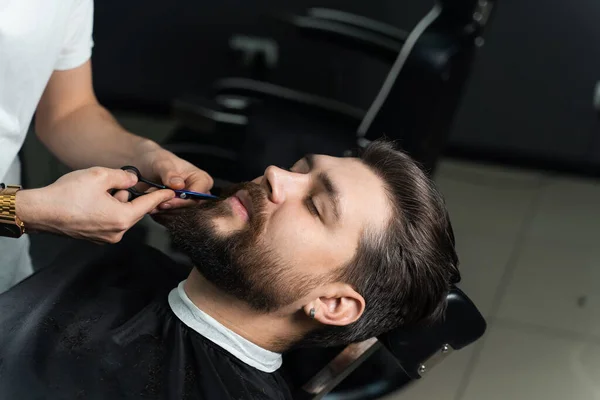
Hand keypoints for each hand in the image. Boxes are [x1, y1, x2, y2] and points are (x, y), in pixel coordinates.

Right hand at [16, 167, 174, 243]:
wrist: (39, 211)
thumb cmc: (66, 194)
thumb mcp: (100, 175)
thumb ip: (123, 177)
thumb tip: (133, 180)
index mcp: (122, 218)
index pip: (148, 205)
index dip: (160, 196)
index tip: (172, 193)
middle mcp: (117, 232)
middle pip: (134, 210)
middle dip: (129, 196)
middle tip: (114, 184)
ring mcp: (105, 237)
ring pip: (121, 215)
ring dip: (116, 202)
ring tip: (97, 191)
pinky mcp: (95, 238)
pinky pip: (110, 221)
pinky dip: (107, 209)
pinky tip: (92, 201)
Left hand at [136, 142, 213, 209]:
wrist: (144, 167)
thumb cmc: (156, 161)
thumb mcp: (161, 163)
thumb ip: (170, 174)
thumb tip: (179, 185)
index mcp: (201, 180)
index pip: (199, 195)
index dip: (185, 200)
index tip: (169, 199)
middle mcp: (197, 194)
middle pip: (191, 208)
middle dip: (172, 207)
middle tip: (158, 203)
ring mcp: (187, 205)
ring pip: (180, 216)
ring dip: (164, 211)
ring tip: (151, 201)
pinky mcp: (177, 212)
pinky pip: (171, 220)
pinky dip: (160, 216)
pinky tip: (152, 206)